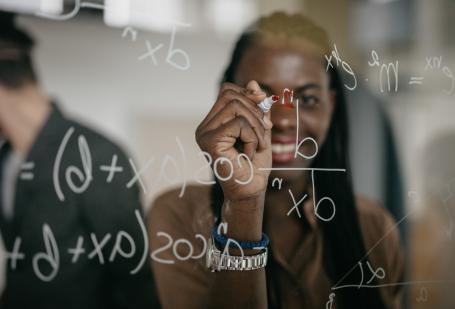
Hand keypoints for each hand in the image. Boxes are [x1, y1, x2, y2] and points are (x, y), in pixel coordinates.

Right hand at [196, 80, 272, 202]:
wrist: (250, 191)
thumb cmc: (254, 165)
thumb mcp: (261, 130)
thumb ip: (257, 108)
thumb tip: (252, 82)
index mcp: (214, 122)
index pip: (228, 91)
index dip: (249, 96)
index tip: (265, 117)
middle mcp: (205, 126)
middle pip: (230, 94)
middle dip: (255, 109)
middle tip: (266, 131)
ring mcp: (204, 133)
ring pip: (235, 106)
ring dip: (256, 124)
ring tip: (258, 144)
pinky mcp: (209, 141)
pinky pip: (238, 123)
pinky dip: (253, 136)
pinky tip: (250, 152)